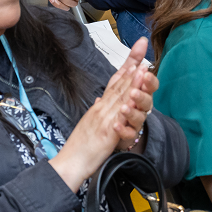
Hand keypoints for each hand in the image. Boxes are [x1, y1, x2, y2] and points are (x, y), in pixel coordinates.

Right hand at [51, 38, 150, 190]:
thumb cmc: (80, 147)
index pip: (115, 81)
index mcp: (100, 107)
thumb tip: (100, 99)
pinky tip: (133, 99)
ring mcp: (103, 119)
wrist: (69, 163)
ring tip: (142, 66)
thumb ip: (98, 111)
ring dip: (132, 80)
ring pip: (120, 96)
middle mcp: (101, 108)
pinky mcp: (105, 132)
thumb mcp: (90, 124)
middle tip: (142, 48)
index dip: (126, 65)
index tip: (137, 52)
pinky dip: (126, 106)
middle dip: (132, 65)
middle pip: (119, 83)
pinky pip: (118, 118)